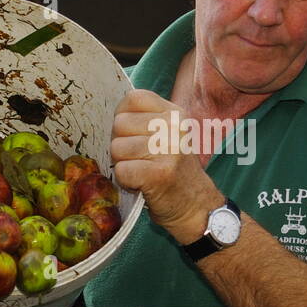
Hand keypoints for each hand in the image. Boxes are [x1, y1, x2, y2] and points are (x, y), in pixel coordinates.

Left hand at [109, 89, 222, 243]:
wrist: (197, 207)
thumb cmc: (175, 171)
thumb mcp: (169, 135)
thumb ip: (145, 119)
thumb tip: (110, 113)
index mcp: (175, 113)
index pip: (133, 98)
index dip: (123, 116)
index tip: (132, 135)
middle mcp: (174, 128)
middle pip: (120, 123)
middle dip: (121, 144)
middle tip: (140, 160)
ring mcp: (168, 150)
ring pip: (117, 148)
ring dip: (123, 165)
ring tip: (142, 172)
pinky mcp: (159, 174)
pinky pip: (121, 170)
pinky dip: (125, 182)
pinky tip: (141, 184)